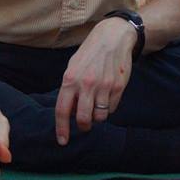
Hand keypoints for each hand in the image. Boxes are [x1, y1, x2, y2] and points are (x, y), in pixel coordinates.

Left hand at [55, 19, 135, 143]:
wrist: (113, 37)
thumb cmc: (89, 53)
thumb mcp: (73, 67)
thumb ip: (69, 88)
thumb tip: (69, 111)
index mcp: (70, 79)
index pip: (62, 110)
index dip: (61, 128)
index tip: (62, 141)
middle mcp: (86, 84)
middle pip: (83, 118)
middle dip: (83, 126)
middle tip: (84, 125)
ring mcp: (103, 86)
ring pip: (100, 116)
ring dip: (97, 117)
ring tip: (96, 107)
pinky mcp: (118, 87)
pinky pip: (111, 108)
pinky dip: (107, 108)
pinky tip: (106, 97)